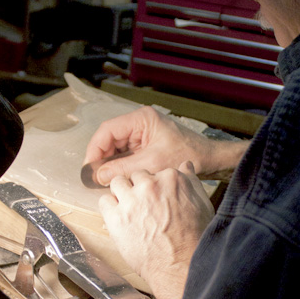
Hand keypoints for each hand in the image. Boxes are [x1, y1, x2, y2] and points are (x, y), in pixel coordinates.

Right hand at [83, 106, 246, 184]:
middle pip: (109, 138)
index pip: (108, 130)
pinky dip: (119, 166)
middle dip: (101, 158)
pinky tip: (116, 178)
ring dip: (109, 163)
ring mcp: (142, 134)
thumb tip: (99, 175)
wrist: (210, 159)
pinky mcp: (145, 145)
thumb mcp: (153, 163)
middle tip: (94, 177)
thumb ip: (124, 169)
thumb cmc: (188, 154)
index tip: (89, 167)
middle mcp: (139, 123)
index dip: (95, 149)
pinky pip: (125, 154)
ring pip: (116, 147)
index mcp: (141, 119)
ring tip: (103, 180)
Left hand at [98, 161, 214, 298]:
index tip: (156, 197)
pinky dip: (109, 208)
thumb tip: (185, 166)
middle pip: (136, 176)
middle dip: (138, 188)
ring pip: (117, 183)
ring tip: (128, 209)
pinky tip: (118, 217)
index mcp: (171, 178)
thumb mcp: (202, 203)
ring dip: (121, 193)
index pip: (155, 172)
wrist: (180, 264)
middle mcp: (150, 185)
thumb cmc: (194, 238)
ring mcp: (131, 200)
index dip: (155, 186)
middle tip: (143, 206)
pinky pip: (104, 201)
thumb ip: (190, 181)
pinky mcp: (116, 217)